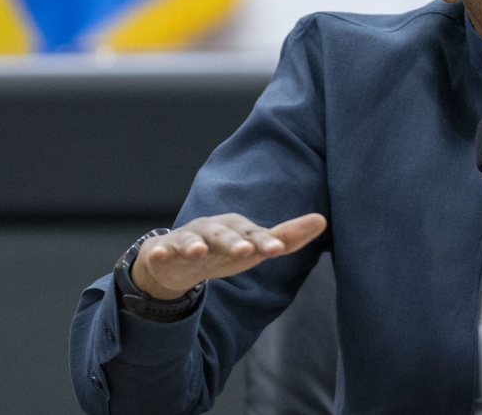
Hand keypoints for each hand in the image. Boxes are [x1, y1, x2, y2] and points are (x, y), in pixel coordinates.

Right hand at [131, 212, 327, 299]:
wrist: (178, 261)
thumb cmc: (225, 251)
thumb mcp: (255, 247)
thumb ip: (286, 238)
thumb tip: (322, 220)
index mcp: (236, 227)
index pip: (254, 235)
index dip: (266, 242)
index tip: (278, 249)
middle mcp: (212, 229)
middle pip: (223, 234)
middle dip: (233, 241)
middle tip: (244, 250)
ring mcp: (186, 238)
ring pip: (191, 239)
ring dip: (194, 243)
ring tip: (198, 251)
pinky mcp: (163, 250)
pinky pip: (160, 251)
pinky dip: (159, 252)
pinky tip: (159, 254)